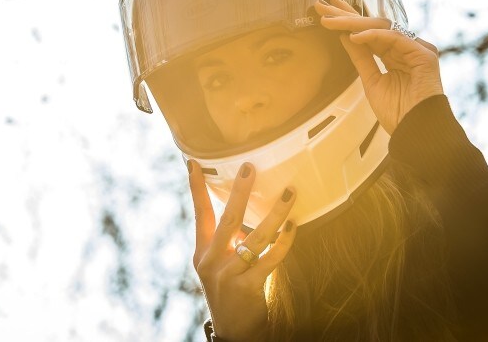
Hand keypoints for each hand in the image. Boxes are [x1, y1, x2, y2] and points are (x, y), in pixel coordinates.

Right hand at [188, 161, 297, 341]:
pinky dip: (284, 241)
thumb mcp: (217, 267)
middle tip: (249, 168)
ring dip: (275, 213)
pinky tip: (293, 227)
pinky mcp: (248, 286)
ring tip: (288, 193)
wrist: (234, 331)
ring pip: (255, 236)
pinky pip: (270, 258)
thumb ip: (225, 243)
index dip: (196, 188)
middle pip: (228, 219)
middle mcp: (211, 261)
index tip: (194, 163)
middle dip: (239, 192)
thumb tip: (242, 213)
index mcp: (202, 252)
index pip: (199, 214)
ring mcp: (228, 274)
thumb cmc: (230, 293)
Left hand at [315, 0, 443, 133]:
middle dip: (347, 15)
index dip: (348, 20)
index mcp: (395, 55)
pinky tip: (353, 36)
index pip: (368, 32)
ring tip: (331, 21)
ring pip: (382, 27)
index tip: (326, 12)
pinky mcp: (424, 54)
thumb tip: (345, 36)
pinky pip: (395, 37)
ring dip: (354, 22)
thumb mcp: (370, 80)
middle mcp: (406, 48)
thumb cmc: (397, 113)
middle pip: (374, 25)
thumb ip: (360, 57)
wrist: (415, 131)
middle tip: (323, 7)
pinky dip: (373, 35)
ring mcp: (417, 49)